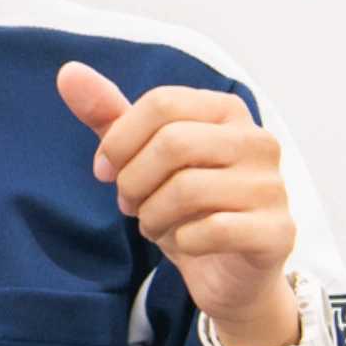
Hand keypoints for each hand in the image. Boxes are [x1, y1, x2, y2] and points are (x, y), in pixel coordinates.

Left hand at [56, 62, 297, 345]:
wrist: (228, 273)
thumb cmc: (187, 207)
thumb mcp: (141, 157)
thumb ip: (109, 115)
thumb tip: (69, 72)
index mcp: (227, 111)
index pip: (161, 104)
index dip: (119, 140)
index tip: (104, 170)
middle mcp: (258, 141)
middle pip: (172, 143)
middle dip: (133, 180)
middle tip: (129, 203)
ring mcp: (272, 187)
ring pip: (187, 189)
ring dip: (153, 215)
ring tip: (155, 224)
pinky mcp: (276, 232)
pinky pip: (212, 230)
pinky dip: (181, 242)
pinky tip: (183, 243)